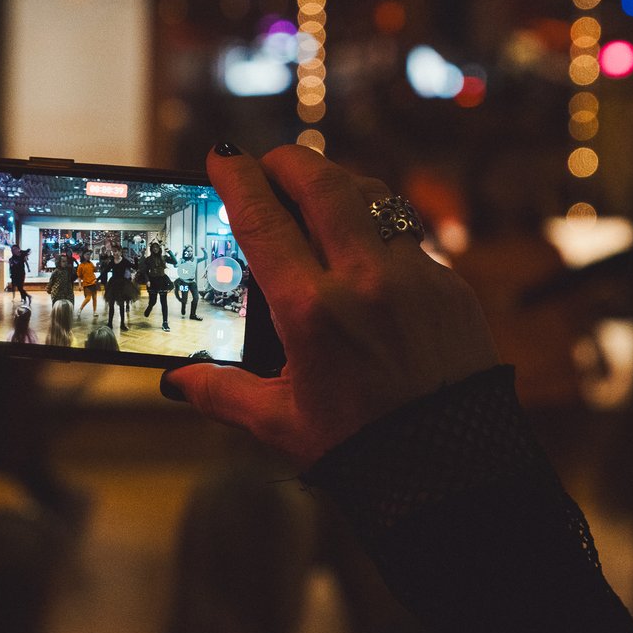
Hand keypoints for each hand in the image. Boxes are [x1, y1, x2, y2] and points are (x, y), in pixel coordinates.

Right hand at [162, 144, 497, 465]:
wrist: (454, 475)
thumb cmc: (362, 452)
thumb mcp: (280, 423)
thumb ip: (222, 393)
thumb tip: (178, 379)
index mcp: (312, 312)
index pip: (264, 219)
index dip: (238, 178)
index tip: (221, 157)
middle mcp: (365, 281)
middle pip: (322, 182)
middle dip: (287, 161)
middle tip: (268, 164)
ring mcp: (416, 277)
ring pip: (373, 197)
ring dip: (338, 185)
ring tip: (316, 196)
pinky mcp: (451, 286)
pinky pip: (408, 236)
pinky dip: (379, 229)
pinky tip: (364, 249)